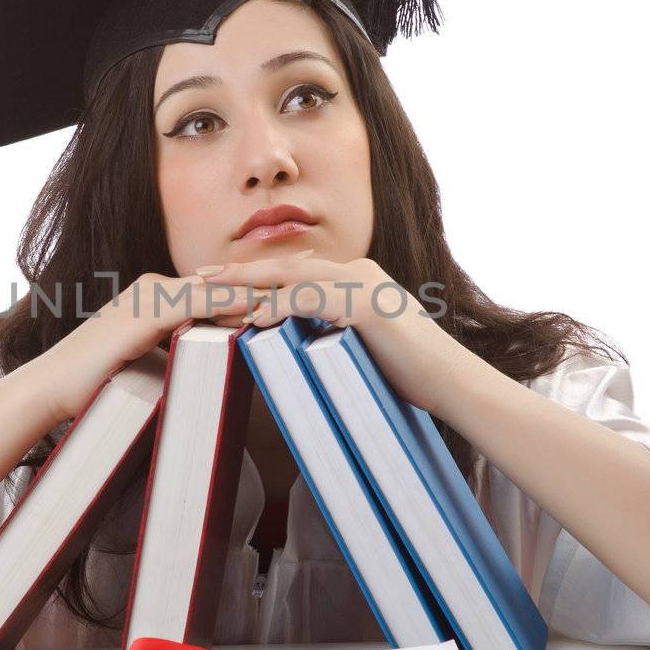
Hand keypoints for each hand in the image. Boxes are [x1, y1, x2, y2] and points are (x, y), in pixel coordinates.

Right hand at [30, 269, 273, 421]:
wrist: (51, 387)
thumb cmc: (96, 384)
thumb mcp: (150, 366)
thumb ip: (180, 358)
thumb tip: (211, 370)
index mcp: (156, 296)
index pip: (216, 288)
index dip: (254, 285)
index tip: (293, 281)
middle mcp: (154, 287)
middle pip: (221, 281)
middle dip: (265, 276)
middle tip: (312, 268)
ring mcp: (148, 296)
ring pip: (214, 289)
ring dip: (256, 287)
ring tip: (297, 284)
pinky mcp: (145, 313)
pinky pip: (196, 304)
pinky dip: (230, 303)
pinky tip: (258, 304)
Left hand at [196, 253, 472, 419]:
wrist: (452, 382)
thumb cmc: (411, 372)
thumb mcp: (363, 344)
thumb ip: (331, 332)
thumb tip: (296, 339)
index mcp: (355, 278)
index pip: (295, 273)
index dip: (254, 277)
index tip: (218, 284)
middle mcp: (357, 272)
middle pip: (286, 267)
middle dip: (239, 271)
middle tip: (197, 275)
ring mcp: (363, 284)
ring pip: (292, 277)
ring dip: (248, 284)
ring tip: (210, 289)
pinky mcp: (366, 305)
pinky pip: (312, 301)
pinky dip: (280, 306)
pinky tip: (253, 318)